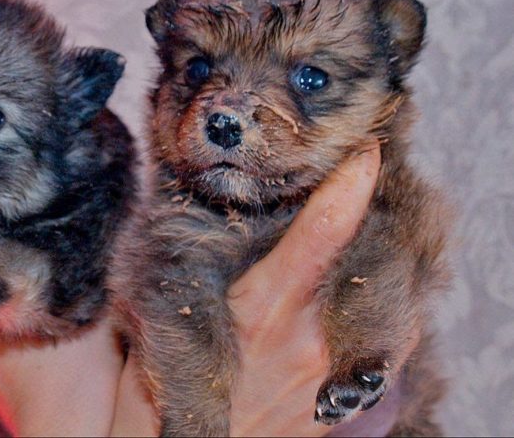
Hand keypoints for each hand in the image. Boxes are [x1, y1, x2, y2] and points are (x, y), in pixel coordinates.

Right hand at [110, 146, 380, 435]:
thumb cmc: (165, 387)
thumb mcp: (170, 315)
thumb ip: (196, 264)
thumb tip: (205, 208)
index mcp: (259, 307)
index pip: (322, 232)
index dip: (352, 185)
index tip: (367, 153)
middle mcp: (306, 337)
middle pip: (369, 259)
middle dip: (374, 217)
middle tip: (364, 186)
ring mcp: (331, 372)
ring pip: (387, 300)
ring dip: (383, 261)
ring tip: (366, 236)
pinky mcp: (341, 399)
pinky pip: (387, 342)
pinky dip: (384, 308)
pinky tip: (361, 294)